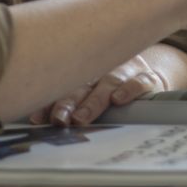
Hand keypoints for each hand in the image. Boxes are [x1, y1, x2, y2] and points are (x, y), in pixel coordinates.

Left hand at [29, 50, 170, 126]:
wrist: (151, 74)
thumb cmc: (112, 85)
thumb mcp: (89, 89)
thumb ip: (65, 102)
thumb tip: (35, 119)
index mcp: (86, 70)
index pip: (64, 84)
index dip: (50, 100)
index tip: (38, 118)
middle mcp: (104, 68)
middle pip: (83, 84)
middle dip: (69, 102)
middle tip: (59, 119)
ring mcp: (126, 71)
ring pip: (108, 83)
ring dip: (94, 100)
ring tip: (82, 117)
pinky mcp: (147, 78)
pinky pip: (139, 82)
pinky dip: (129, 90)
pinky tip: (119, 99)